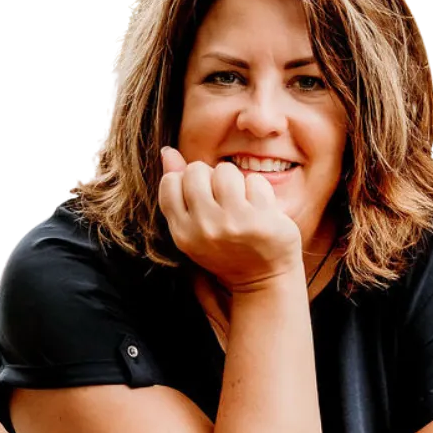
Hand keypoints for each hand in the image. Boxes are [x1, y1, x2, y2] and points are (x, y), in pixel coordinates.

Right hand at [157, 146, 302, 292]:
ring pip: (225, 171)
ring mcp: (233, 223)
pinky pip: (254, 181)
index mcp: (183, 233)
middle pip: (196, 171)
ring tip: (242, 200)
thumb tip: (167, 152)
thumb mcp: (196, 228)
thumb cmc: (228, 249)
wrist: (265, 280)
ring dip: (236, 180)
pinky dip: (259, 189)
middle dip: (210, 176)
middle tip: (224, 197)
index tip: (203, 196)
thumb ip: (179, 192)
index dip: (187, 181)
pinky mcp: (261, 219)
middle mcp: (205, 228)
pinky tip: (261, 208)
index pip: (170, 183)